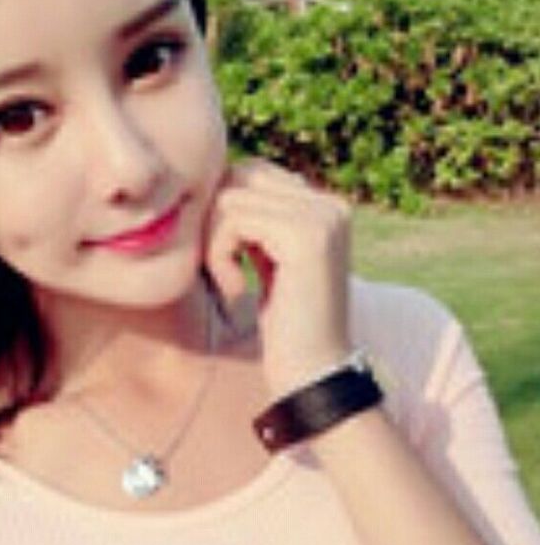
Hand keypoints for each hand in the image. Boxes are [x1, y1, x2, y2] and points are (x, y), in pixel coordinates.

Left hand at [203, 159, 352, 397]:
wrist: (313, 372)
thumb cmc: (285, 324)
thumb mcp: (269, 260)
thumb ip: (257, 221)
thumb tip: (219, 178)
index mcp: (326, 207)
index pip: (251, 172)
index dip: (224, 213)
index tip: (228, 258)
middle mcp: (330, 205)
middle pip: (239, 176)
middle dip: (215, 222)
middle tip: (222, 267)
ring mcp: (322, 218)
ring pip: (230, 198)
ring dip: (215, 244)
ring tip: (232, 283)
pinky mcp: (305, 236)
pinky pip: (233, 222)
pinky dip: (220, 257)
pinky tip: (236, 290)